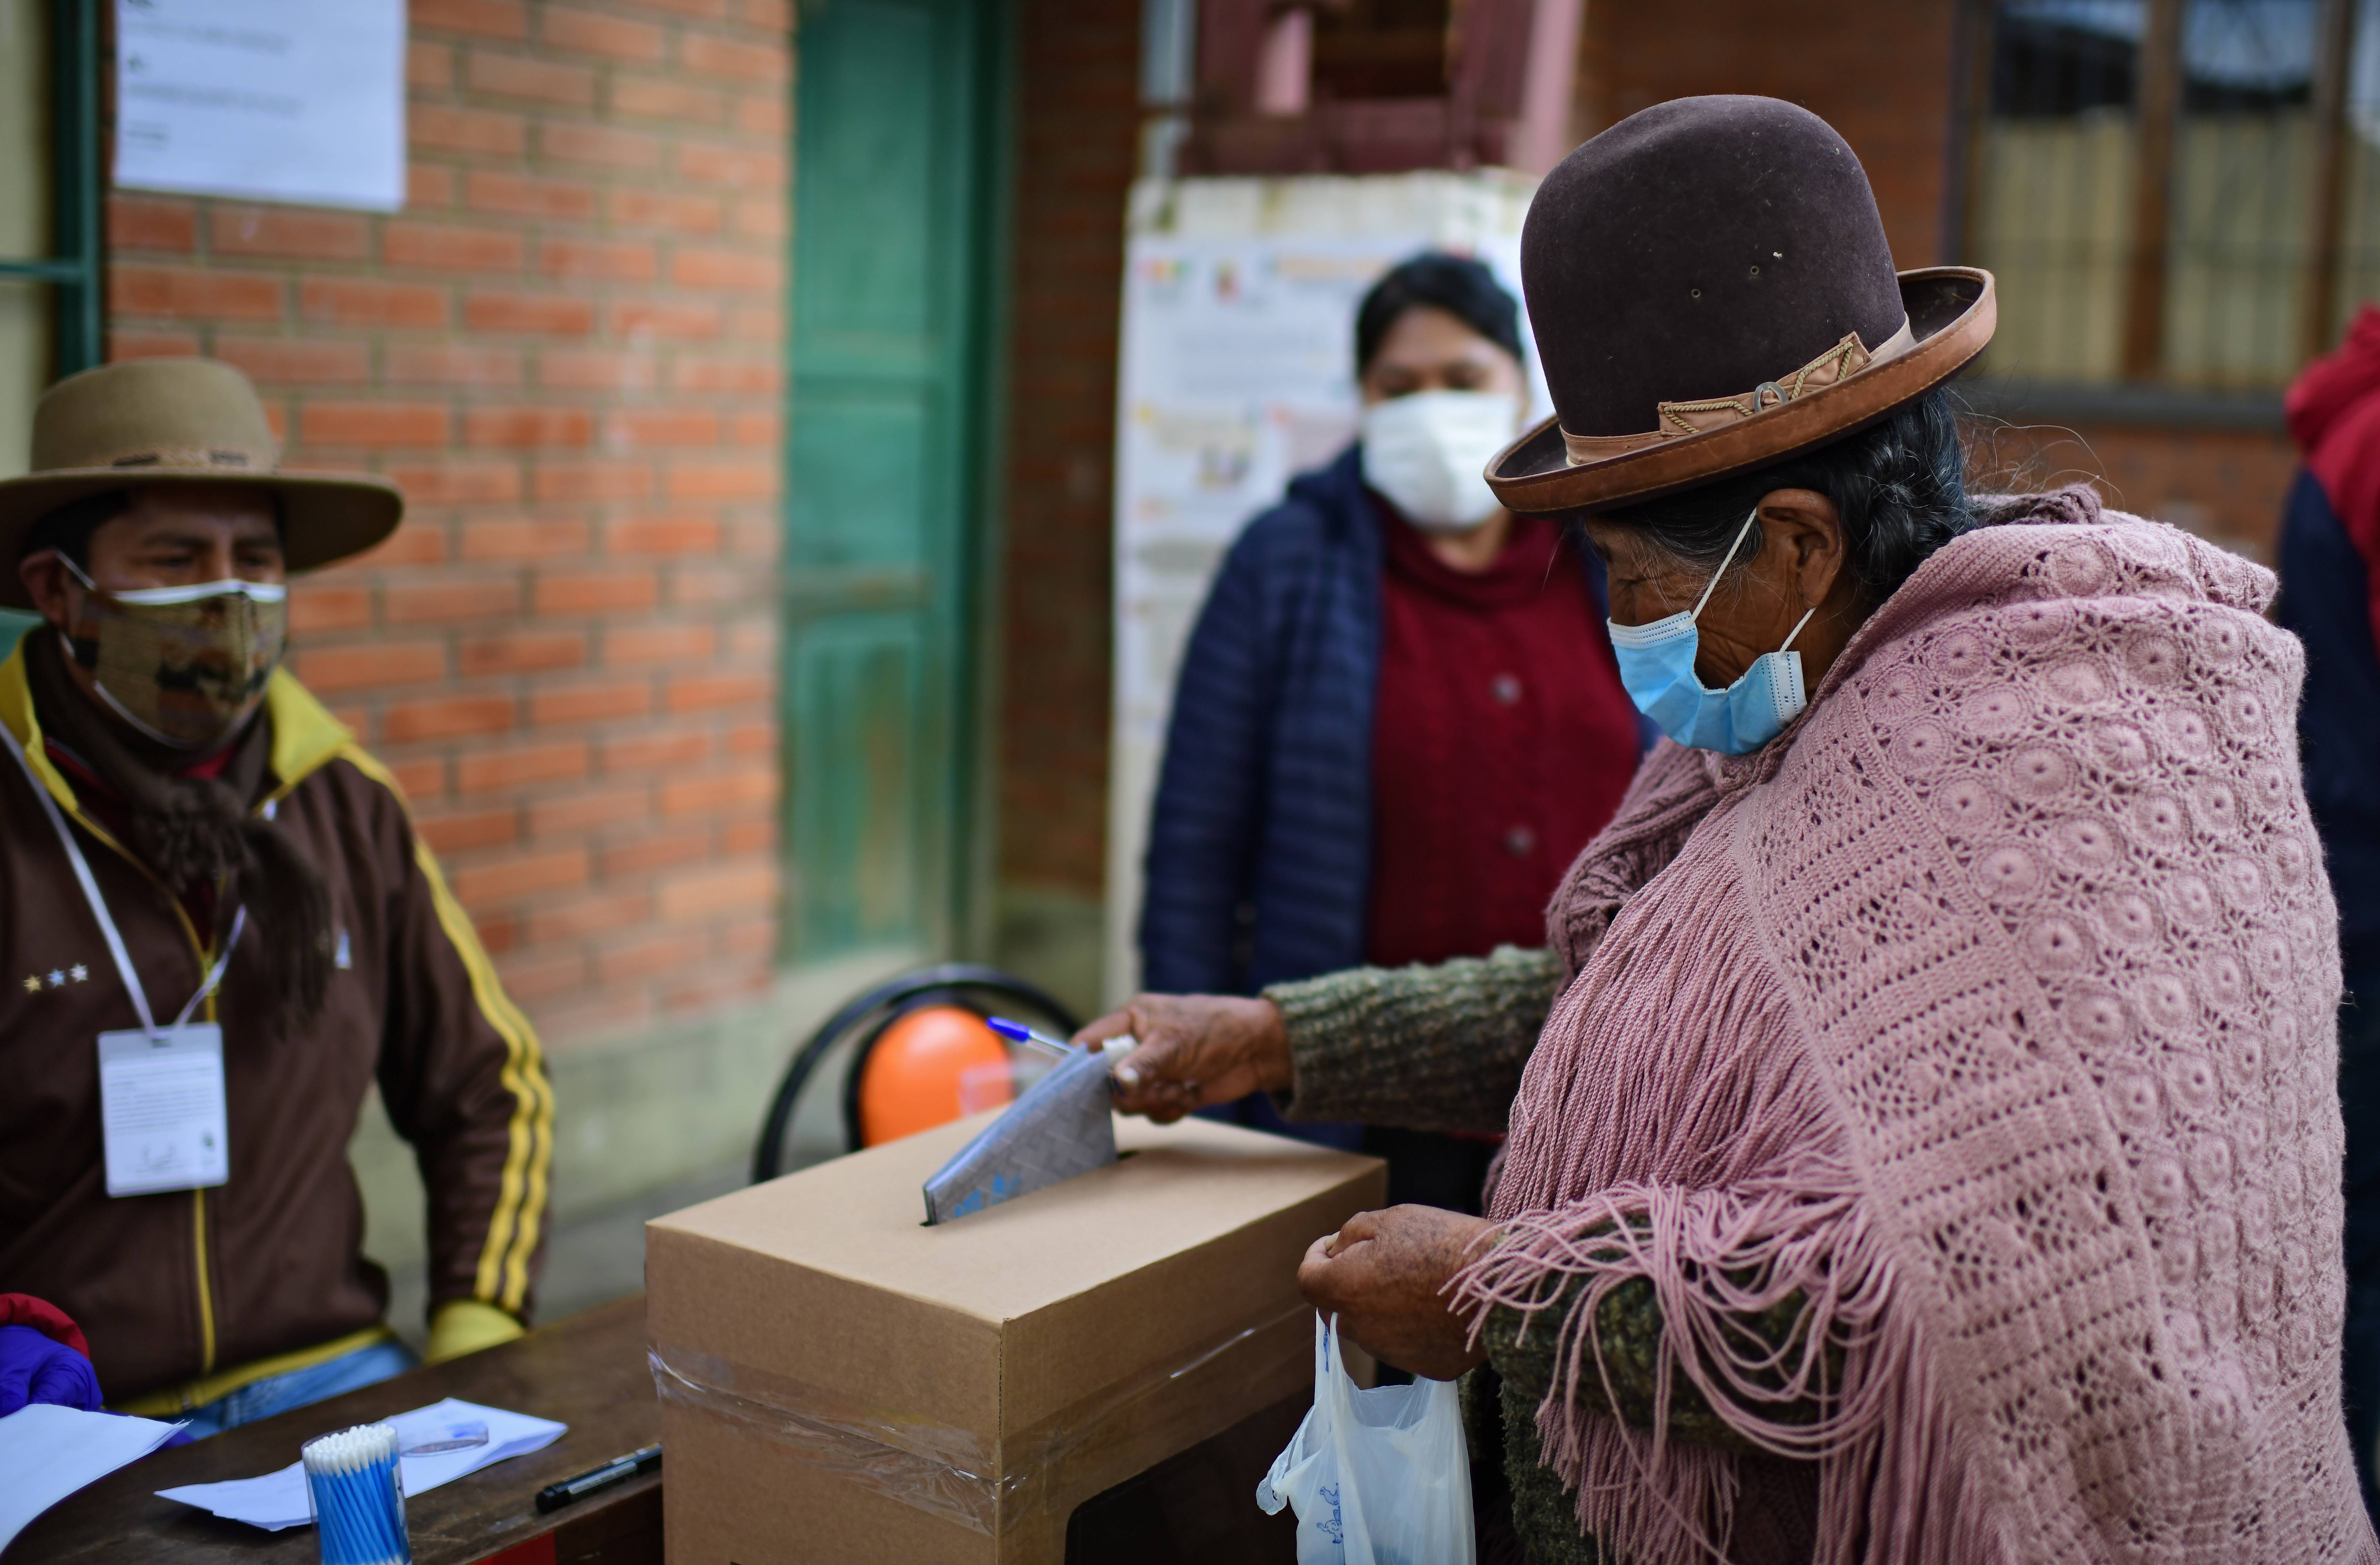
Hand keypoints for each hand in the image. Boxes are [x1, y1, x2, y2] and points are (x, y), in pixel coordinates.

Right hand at [1080, 993, 1291, 1122]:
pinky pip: (1154, 1112)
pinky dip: (1171, 1109)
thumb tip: (1117, 1084)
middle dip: (1130, 1092)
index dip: (1077, 1066)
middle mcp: (1138, 1046)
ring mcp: (1154, 1071)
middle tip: (1151, 1088)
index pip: (1088, 1043)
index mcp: (1132, 1021)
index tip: (1074, 1089)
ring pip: (1131, 1102)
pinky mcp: (1171, 1091)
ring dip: (1155, 1101)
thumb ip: (1141, 1065)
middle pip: (1106, 1082)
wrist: (1259, 1050)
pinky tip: (1189, 1097)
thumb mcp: (1174, 1044)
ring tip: (1180, 1088)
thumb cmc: (1216, 1030)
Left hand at [1298, 1207, 1497, 1381]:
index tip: (1333, 1245)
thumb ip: (1350, 1235)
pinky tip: (1437, 1305)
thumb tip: (1335, 1252)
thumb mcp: (1390, 1220)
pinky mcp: (1424, 1367)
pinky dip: (1411, 1327)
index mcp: (1345, 1290)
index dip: (1316, 1257)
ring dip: (1379, 1306)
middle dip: (1347, 1282)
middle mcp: (1361, 1330)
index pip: (1308, 1279)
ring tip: (1418, 1280)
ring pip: (1371, 1327)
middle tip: (1378, 1258)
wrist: (1500, 1284)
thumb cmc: (1443, 1244)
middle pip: (1338, 1307)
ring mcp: (1392, 1354)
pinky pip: (1405, 1344)